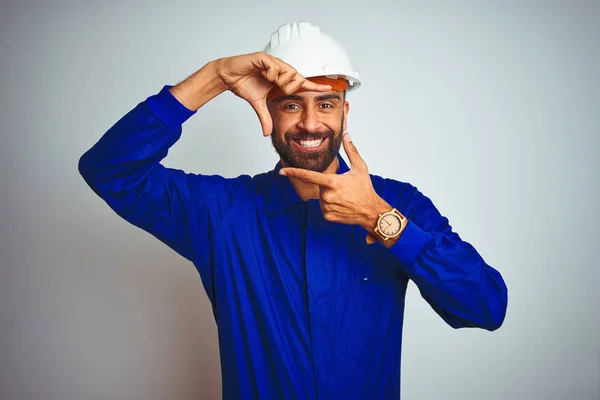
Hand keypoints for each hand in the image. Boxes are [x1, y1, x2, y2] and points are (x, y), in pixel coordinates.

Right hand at [215, 52, 331, 135]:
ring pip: (289, 72)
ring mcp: (273, 62)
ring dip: (280, 80)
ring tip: (268, 80)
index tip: (329, 88)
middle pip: (297, 78)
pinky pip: (275, 67)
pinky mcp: (264, 57)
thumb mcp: (258, 104)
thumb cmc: (243, 84)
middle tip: (276, 87)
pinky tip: (263, 74)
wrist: (228, 76)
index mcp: (281, 78)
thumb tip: (267, 133)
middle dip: (288, 87)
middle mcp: (280, 69)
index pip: (301, 82)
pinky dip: (271, 73)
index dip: (314, 85)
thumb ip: (265, 117)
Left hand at [280, 133, 391, 241]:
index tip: (282, 171)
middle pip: (319, 186)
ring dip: (329, 195)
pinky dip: (330, 205)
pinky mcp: (327, 216)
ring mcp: (326, 207)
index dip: (293, 172)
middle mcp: (327, 196)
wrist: (371, 212)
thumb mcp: (360, 167)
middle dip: (328, 185)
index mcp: (332, 182)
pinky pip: (323, 207)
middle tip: (344, 189)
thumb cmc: (365, 188)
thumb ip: (351, 150)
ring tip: (344, 198)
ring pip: (321, 197)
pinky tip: (342, 205)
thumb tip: (347, 134)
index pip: (308, 176)